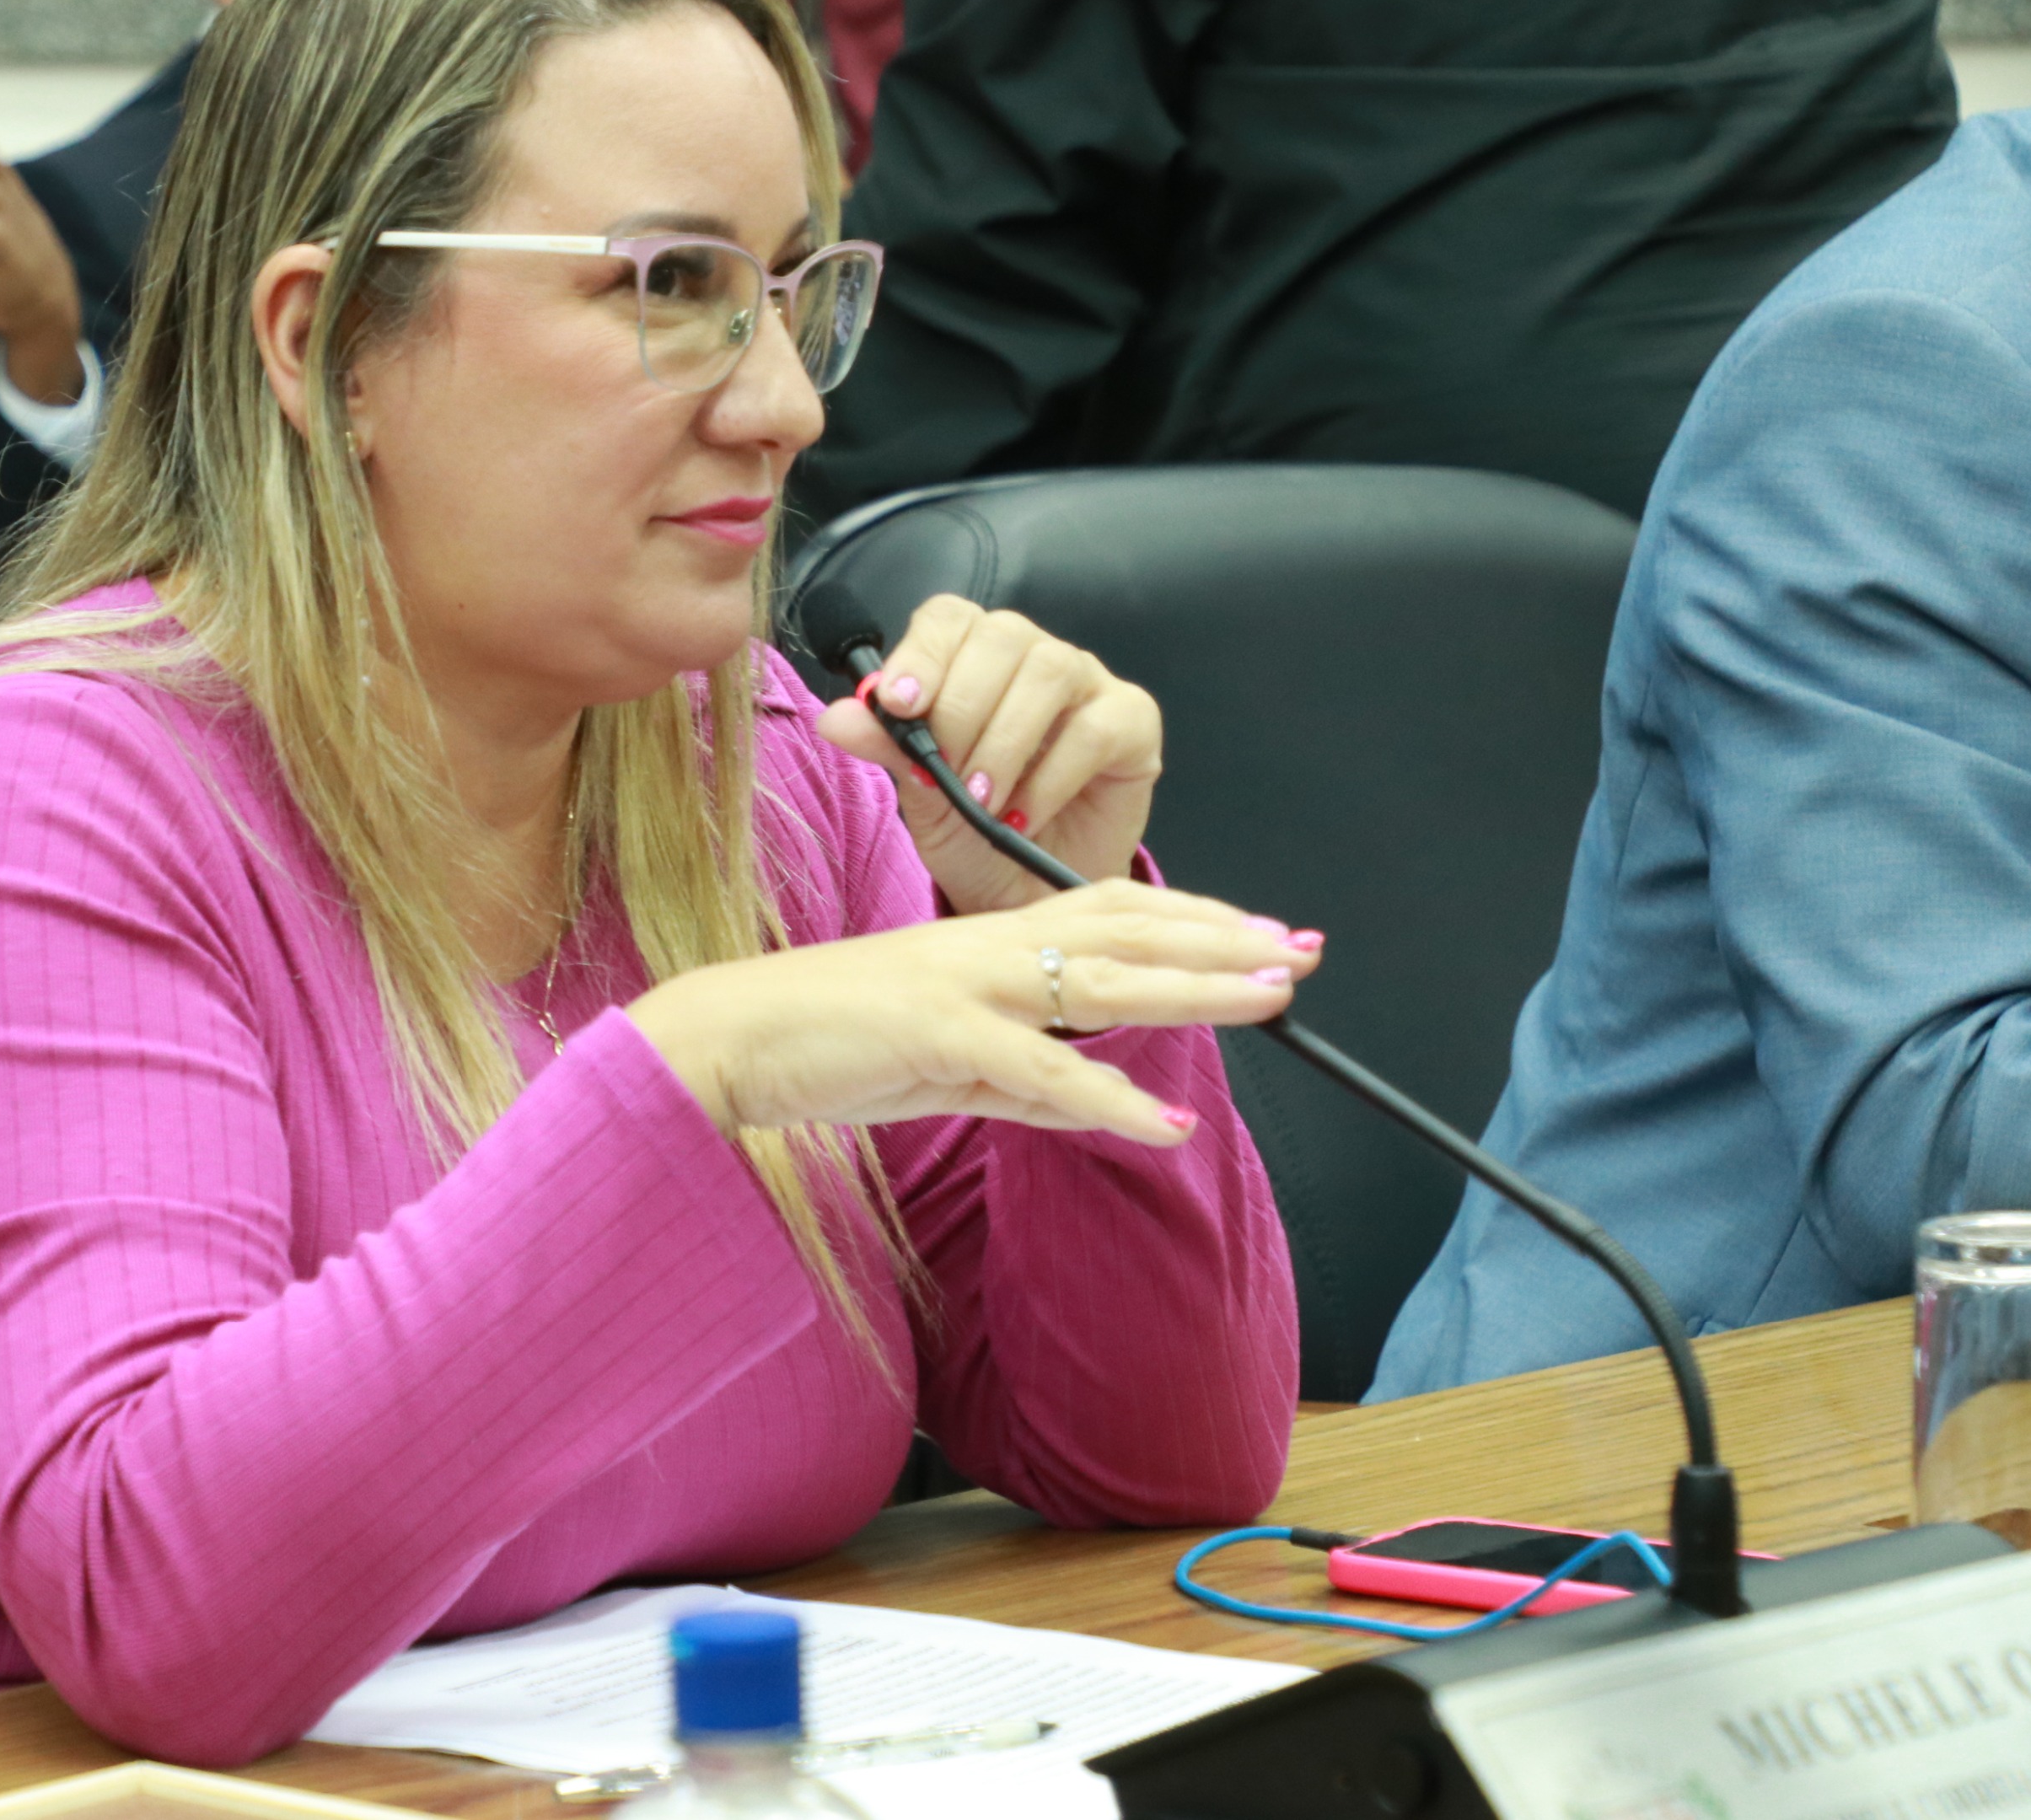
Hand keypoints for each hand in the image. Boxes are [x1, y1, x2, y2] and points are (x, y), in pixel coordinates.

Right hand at [622, 880, 1319, 1142]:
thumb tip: (1100, 1103)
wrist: (730, 1040)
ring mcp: (962, 986)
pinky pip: (1040, 1069)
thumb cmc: (826, 1044)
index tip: (1260, 932)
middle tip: (1300, 950)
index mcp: (984, 942)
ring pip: (1099, 980)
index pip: (1106, 911)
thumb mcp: (944, 1059)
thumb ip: (1022, 1076)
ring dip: (1193, 988)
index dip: (1191, 916)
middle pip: (1123, 930)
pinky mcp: (936, 1034)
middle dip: (1220, 940)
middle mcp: (983, 948)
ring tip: (1268, 999)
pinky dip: (1107, 1097)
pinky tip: (1163, 1120)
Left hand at [818, 595, 1162, 914]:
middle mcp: (1033, 657)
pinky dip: (1050, 776)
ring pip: (1049, 672)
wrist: (1029, 897)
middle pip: (1001, 637)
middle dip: (961, 706)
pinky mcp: (1133, 724)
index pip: (948, 618)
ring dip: (1004, 740)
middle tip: (942, 771)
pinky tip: (1022, 816)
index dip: (923, 652)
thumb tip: (835, 717)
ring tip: (979, 800)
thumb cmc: (976, 838)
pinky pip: (1094, 728)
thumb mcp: (920, 800)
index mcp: (973, 658)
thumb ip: (888, 748)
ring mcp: (1089, 684)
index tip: (897, 704)